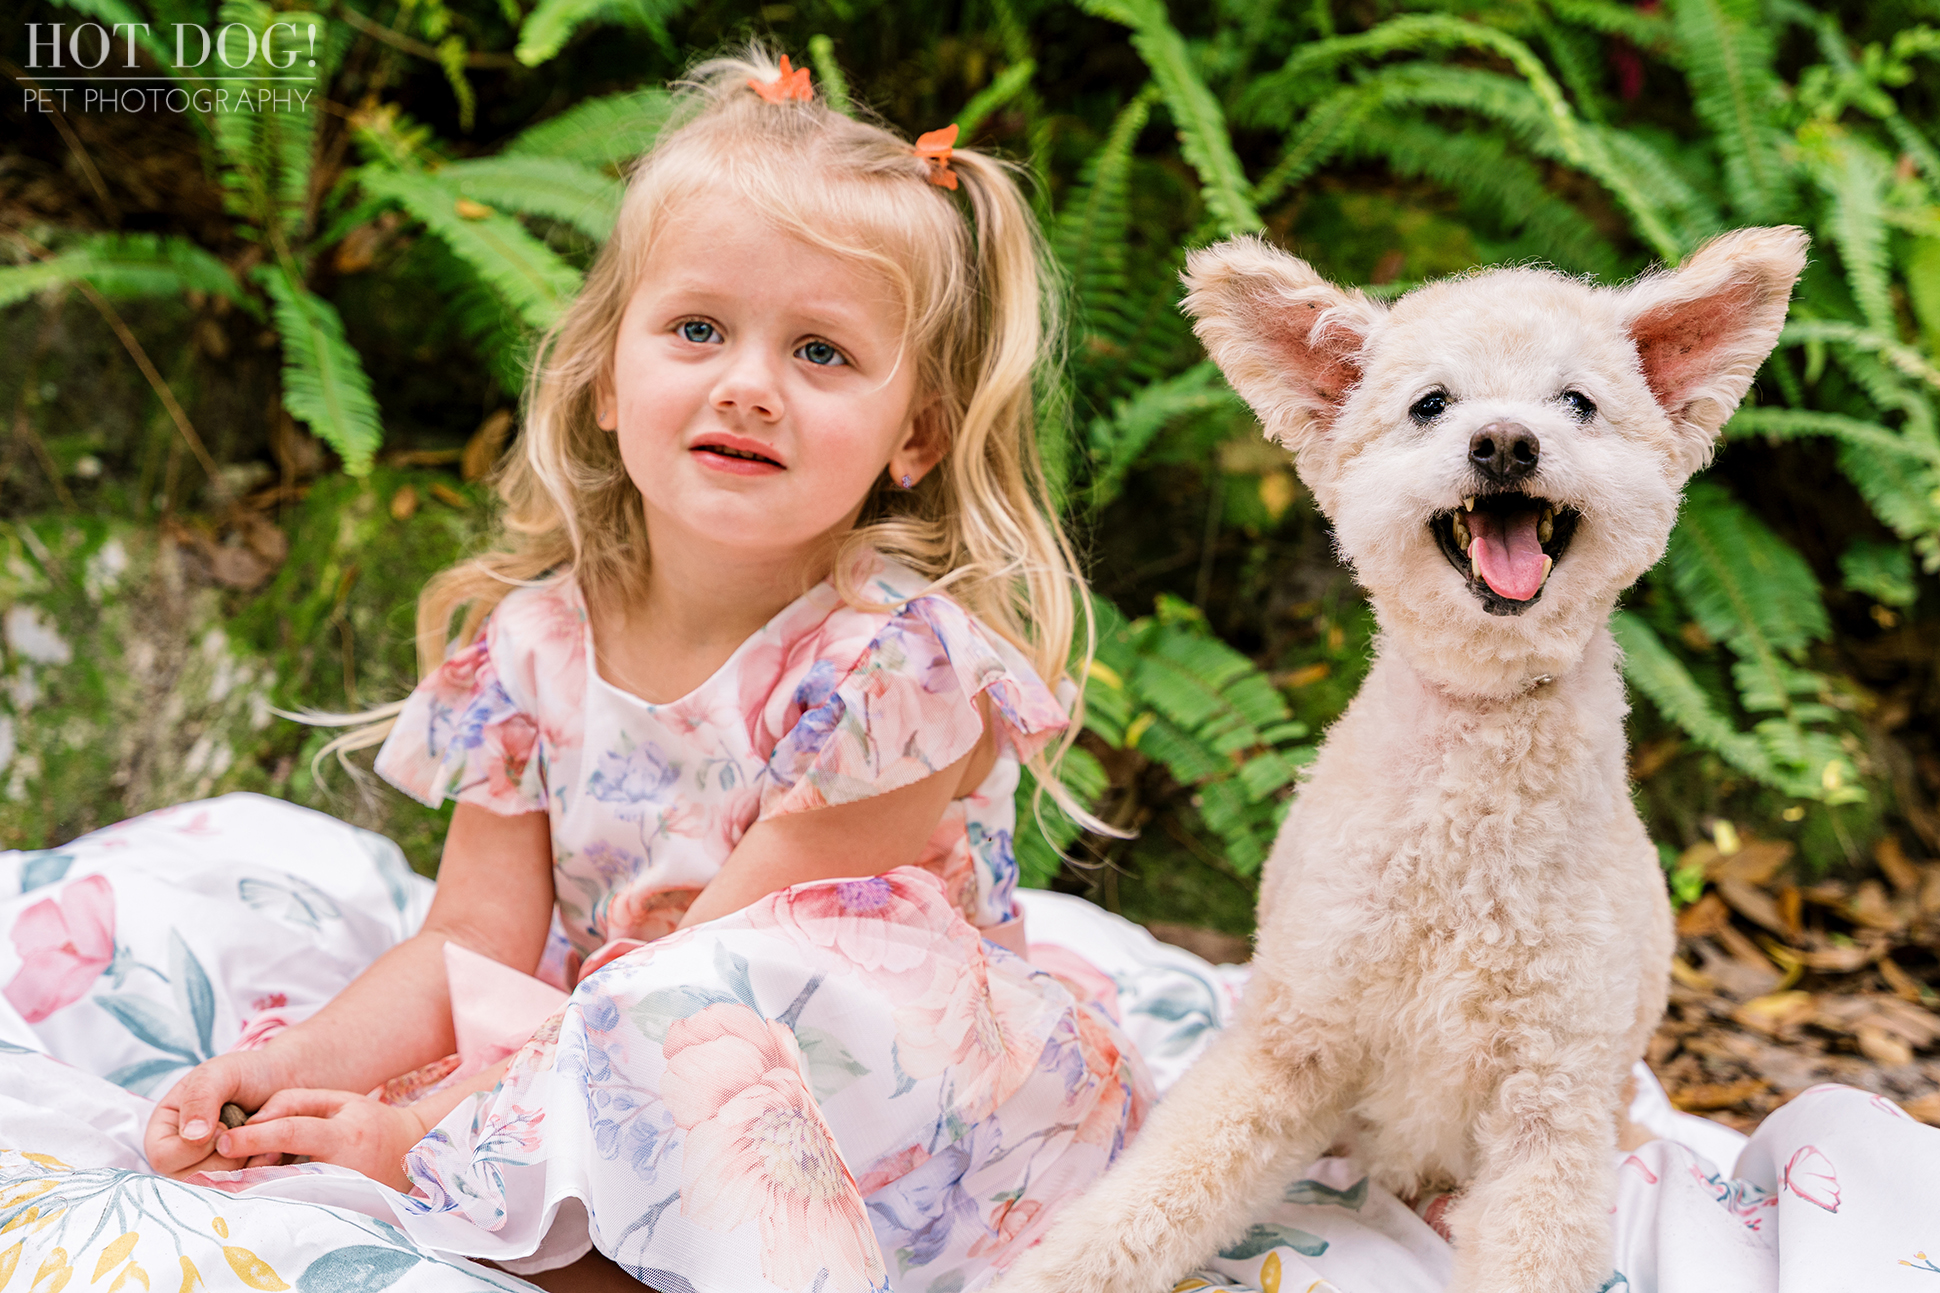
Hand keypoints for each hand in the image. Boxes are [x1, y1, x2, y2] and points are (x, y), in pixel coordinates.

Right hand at [146, 1050, 290, 1177]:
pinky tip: (270, 1151)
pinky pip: (241, 1190)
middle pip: (188, 1180)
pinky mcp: (233, 1178)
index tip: (222, 1126)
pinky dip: (258, 1172)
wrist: (285, 1080)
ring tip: (258, 1137)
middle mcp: (180, 1155)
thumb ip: (201, 1098)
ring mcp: (207, 1169)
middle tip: (243, 1131)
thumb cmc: (247, 1074)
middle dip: (223, 1157)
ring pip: (215, 1188)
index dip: (194, 1147)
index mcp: (165, 1129)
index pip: (162, 1158)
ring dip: (243, 1164)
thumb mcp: (220, 1074)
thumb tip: (192, 1137)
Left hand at [214, 1089, 427, 1189]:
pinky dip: (266, 1206)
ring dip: (249, 1195)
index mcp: (344, 1136)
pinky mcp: (335, 1213)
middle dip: (241, 1177)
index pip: (291, 1133)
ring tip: (216, 1192)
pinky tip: (243, 1203)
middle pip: (280, 1175)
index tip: (224, 1139)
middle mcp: (342, 1170)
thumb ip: (295, 1102)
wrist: (409, 1156)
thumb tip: (256, 1120)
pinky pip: (293, 1209)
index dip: (255, 1135)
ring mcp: (340, 1197)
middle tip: (204, 1178)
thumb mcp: (339, 1100)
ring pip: (284, 1198)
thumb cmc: (368, 1124)